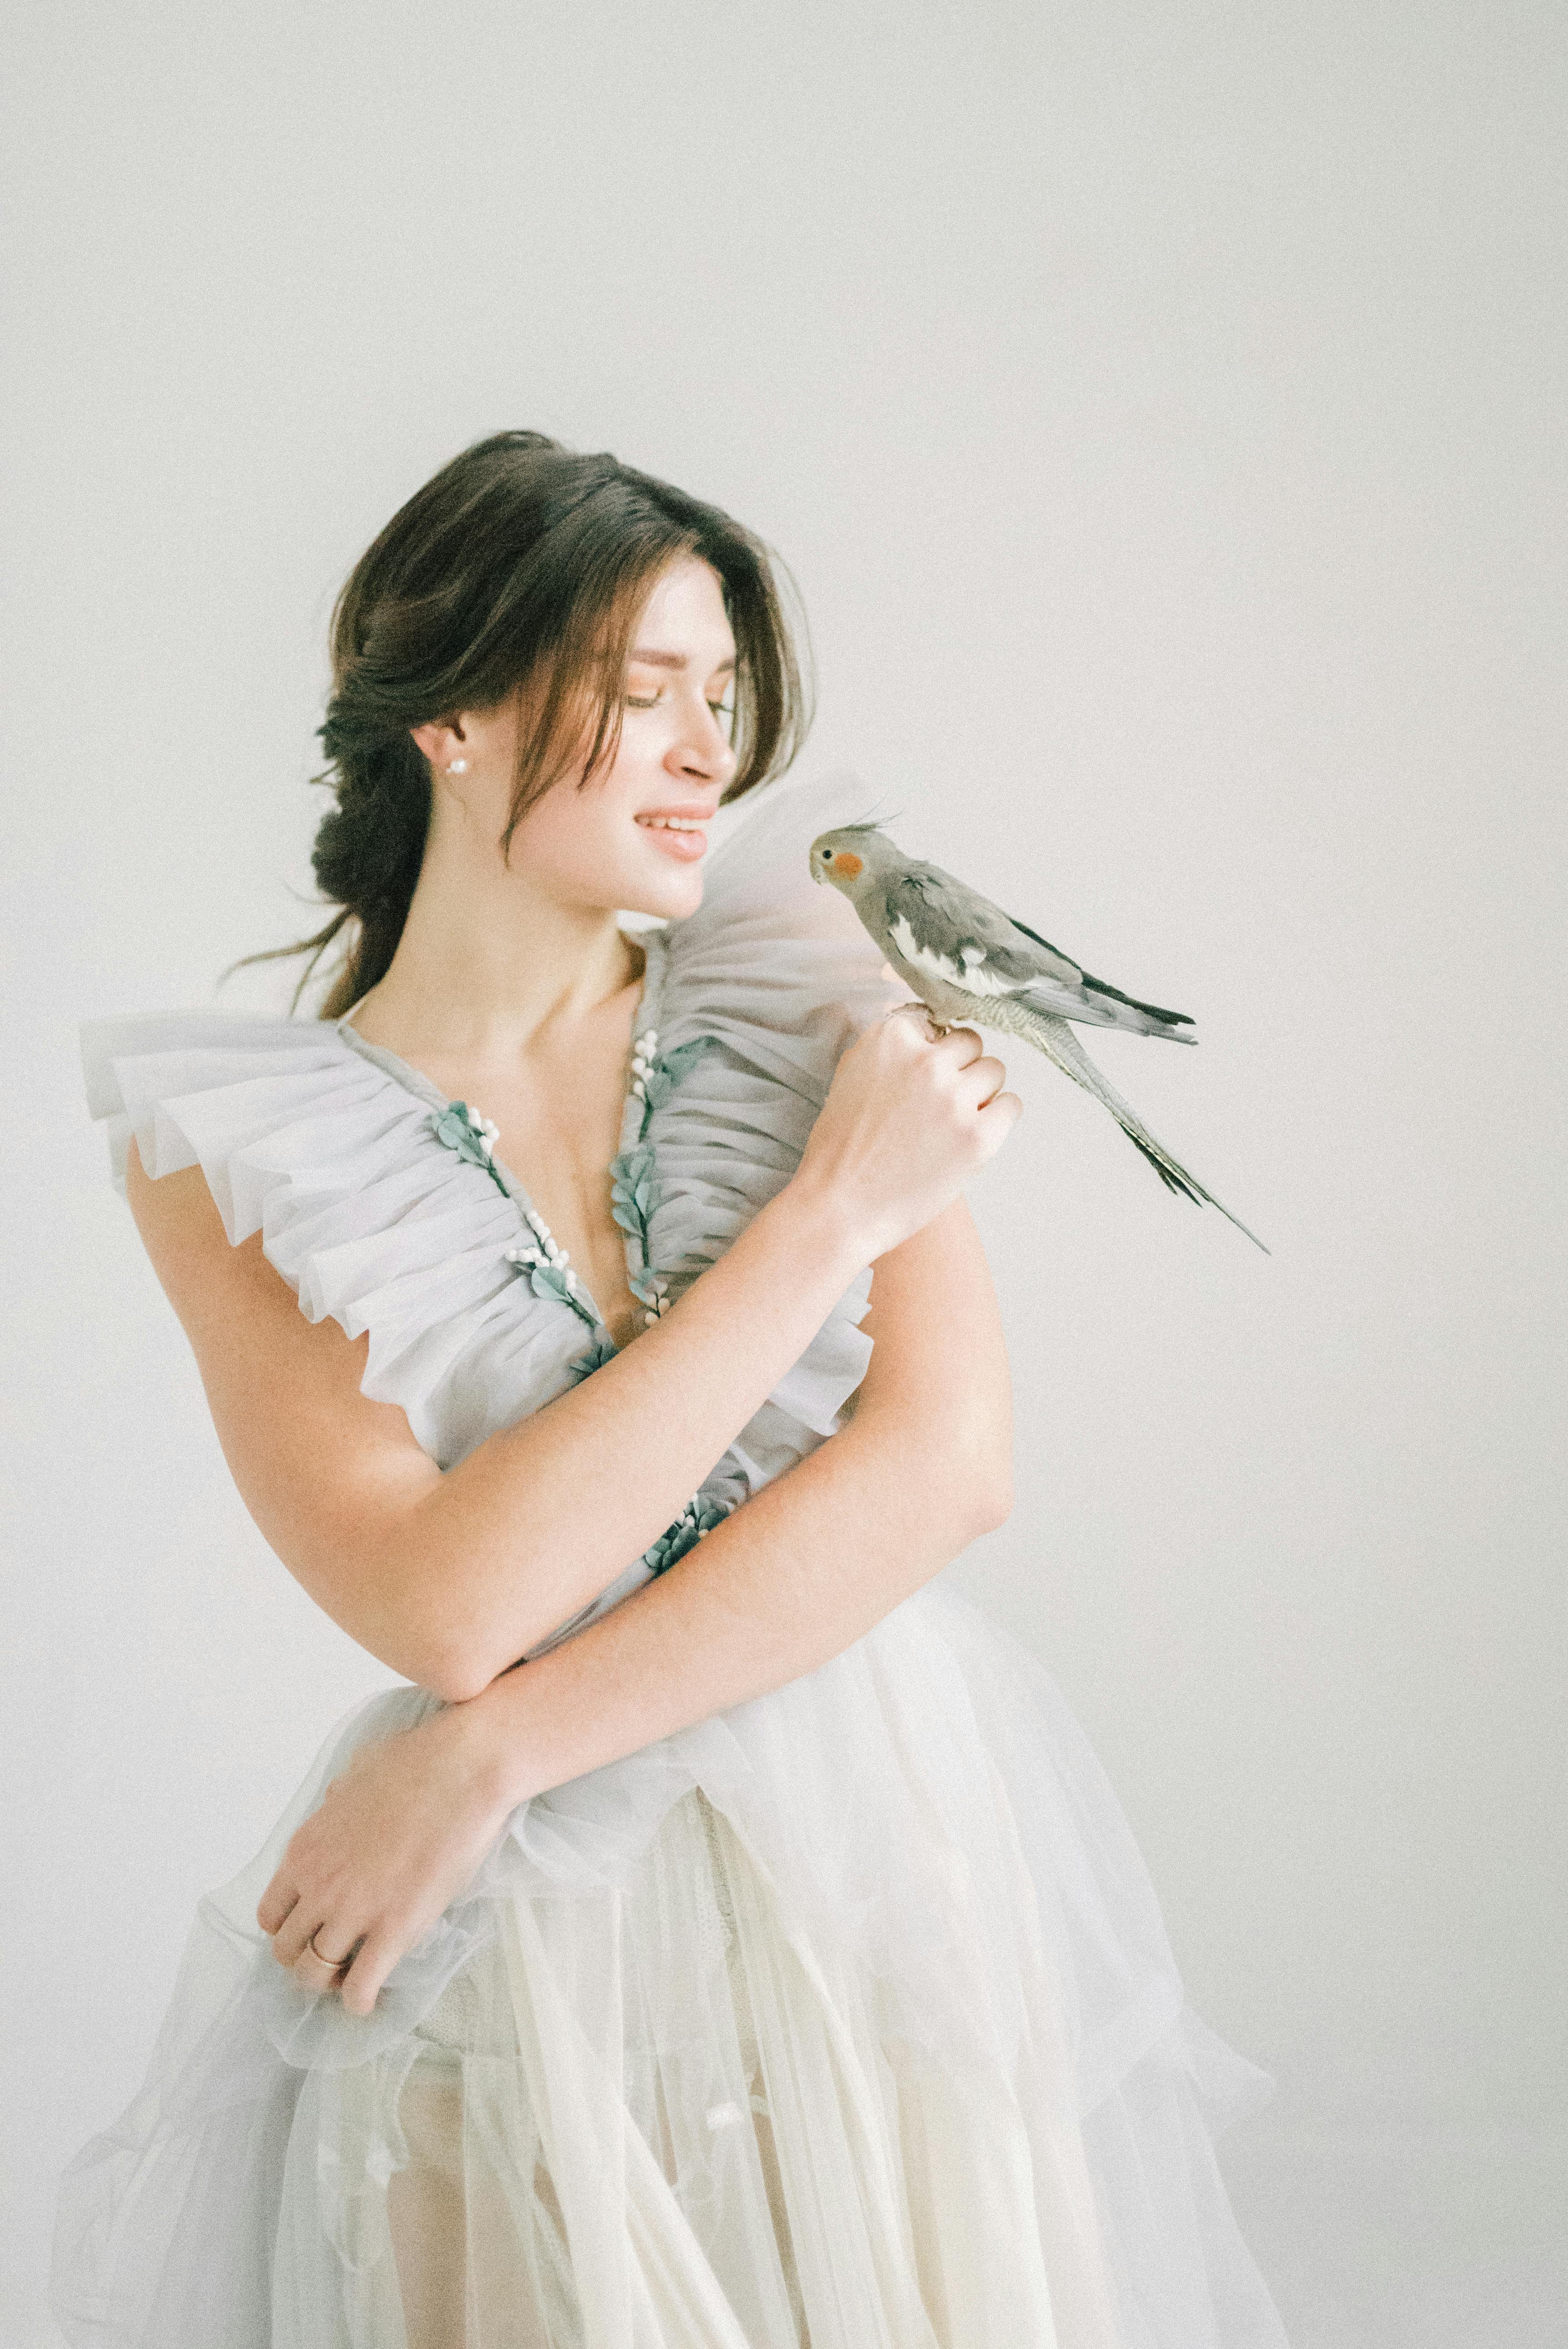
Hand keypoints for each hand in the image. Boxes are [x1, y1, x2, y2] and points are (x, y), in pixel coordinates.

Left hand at [256, 1698, 514, 2016]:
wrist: (462, 1769)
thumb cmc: (415, 1762)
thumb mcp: (353, 1776)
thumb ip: (334, 1805)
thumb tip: (337, 1808)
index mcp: (305, 1850)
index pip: (271, 1914)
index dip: (288, 1929)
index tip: (309, 1931)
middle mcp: (319, 1885)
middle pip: (286, 1950)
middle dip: (303, 1959)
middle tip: (330, 1959)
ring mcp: (355, 1910)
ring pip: (313, 1973)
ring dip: (328, 1983)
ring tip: (348, 1980)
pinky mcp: (394, 1929)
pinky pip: (360, 1986)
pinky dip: (359, 2001)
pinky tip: (368, 2001)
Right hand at [790, 1003, 1020, 1260]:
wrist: (839, 1209)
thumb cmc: (841, 1149)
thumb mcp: (850, 1076)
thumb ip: (888, 1047)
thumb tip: (928, 1028)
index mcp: (889, 1039)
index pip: (935, 1024)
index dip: (929, 1054)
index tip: (919, 1080)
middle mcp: (924, 1062)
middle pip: (971, 1043)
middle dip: (959, 1070)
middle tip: (939, 1105)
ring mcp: (954, 1098)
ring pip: (994, 1071)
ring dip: (980, 1093)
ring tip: (952, 1123)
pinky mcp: (978, 1137)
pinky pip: (1012, 1106)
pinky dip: (998, 1119)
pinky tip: (973, 1135)